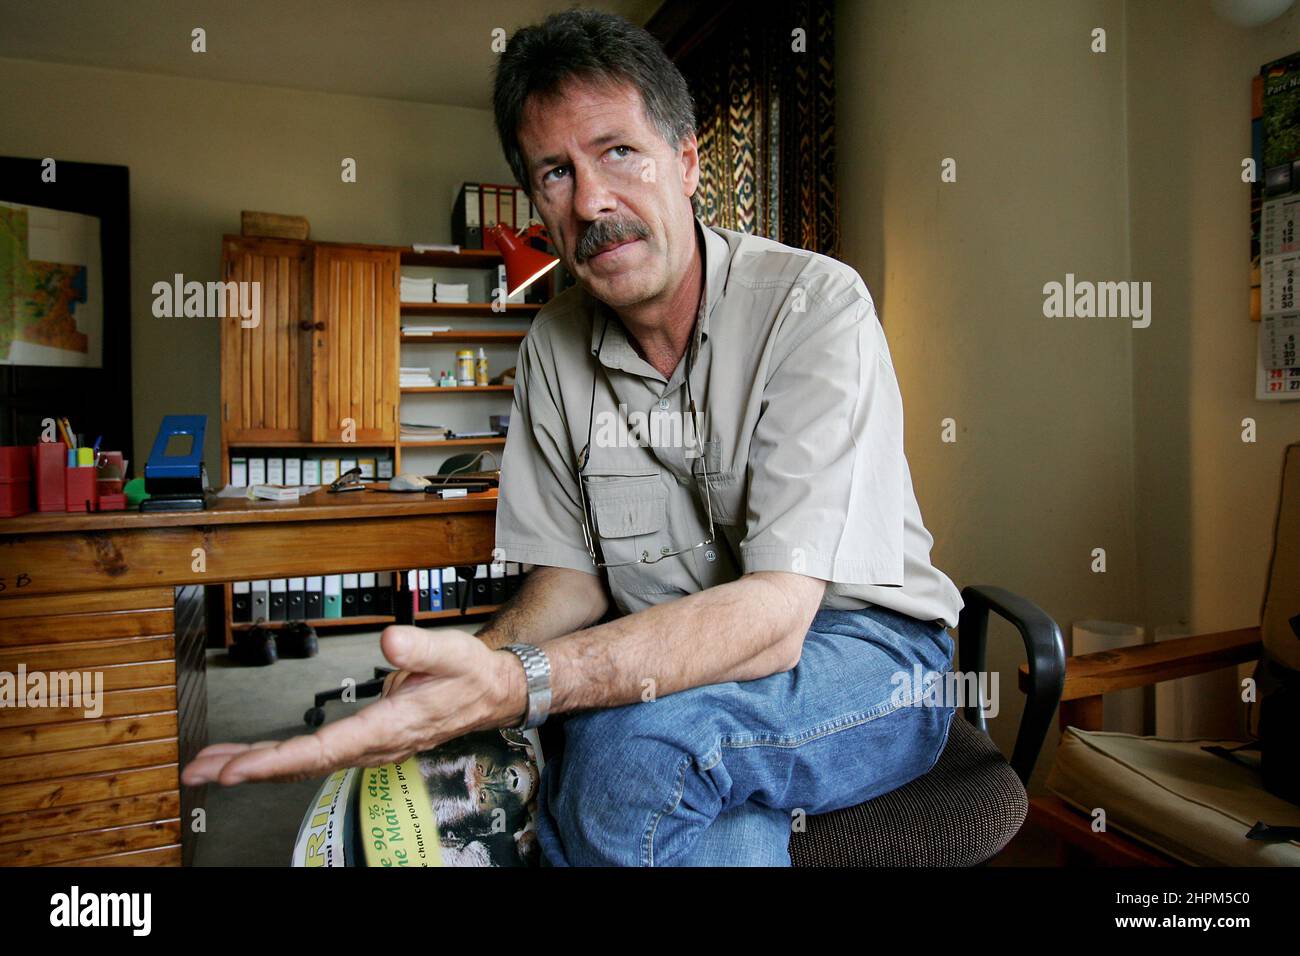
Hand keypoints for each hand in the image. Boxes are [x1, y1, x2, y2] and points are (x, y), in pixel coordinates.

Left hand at [182, 626, 527, 785]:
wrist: (491, 694)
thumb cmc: (470, 675)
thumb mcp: (453, 652)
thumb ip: (420, 648)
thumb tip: (389, 641)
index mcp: (389, 726)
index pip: (323, 750)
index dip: (276, 762)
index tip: (235, 771)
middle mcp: (374, 745)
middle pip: (302, 765)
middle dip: (248, 769)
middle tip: (200, 771)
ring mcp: (367, 747)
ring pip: (304, 763)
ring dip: (256, 765)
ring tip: (209, 764)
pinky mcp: (363, 742)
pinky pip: (313, 756)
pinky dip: (277, 759)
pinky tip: (252, 757)